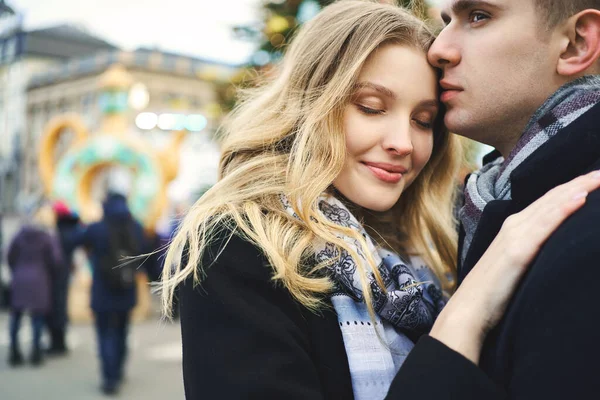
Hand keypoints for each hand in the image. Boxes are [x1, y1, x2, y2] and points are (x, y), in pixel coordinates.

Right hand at [430, 170, 599, 363]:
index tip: (595, 179)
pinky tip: (581, 198)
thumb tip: (554, 252)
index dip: (572, 188)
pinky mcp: (518, 251)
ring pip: (551, 206)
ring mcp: (515, 236)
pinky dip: (564, 209)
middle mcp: (514, 226)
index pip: (548, 202)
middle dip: (580, 182)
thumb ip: (532, 253)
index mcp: (514, 229)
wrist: (469, 310)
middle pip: (552, 198)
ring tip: (599, 177)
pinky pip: (545, 225)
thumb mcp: (516, 267)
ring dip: (578, 188)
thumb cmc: (491, 294)